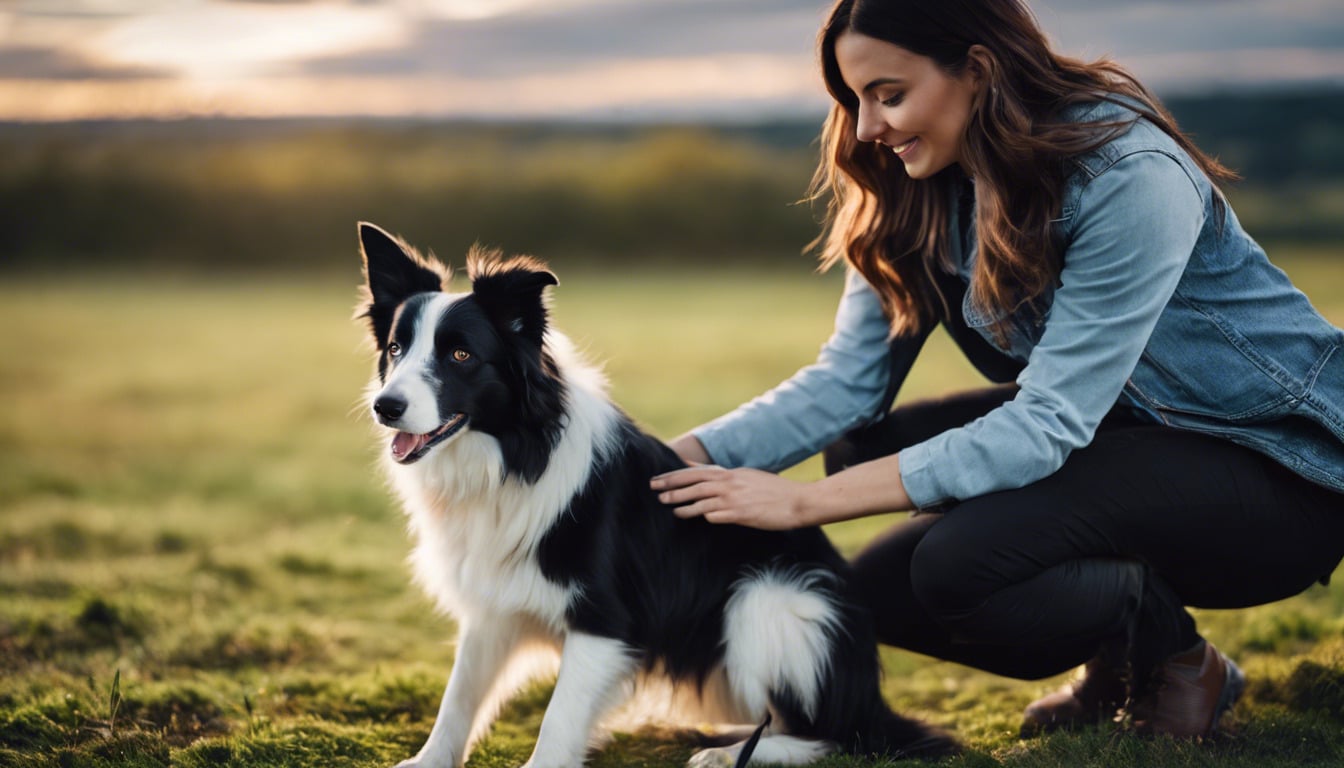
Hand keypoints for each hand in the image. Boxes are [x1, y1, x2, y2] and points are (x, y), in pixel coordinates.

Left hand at [650, 466, 811, 530]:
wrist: (798, 501)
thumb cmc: (774, 490)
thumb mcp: (747, 476)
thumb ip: (725, 475)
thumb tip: (705, 470)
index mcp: (731, 473)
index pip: (696, 471)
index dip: (676, 475)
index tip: (659, 478)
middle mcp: (730, 483)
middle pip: (694, 483)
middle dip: (672, 487)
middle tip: (655, 490)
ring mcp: (735, 499)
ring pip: (701, 500)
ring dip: (684, 505)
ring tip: (672, 509)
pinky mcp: (741, 515)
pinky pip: (716, 516)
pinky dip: (707, 516)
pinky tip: (701, 518)